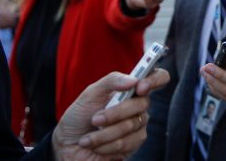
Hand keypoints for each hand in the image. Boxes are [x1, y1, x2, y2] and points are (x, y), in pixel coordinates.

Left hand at [52, 68, 169, 160]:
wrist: (68, 145)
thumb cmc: (78, 117)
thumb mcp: (90, 94)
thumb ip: (111, 81)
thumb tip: (134, 79)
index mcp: (131, 89)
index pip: (158, 78)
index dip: (155, 80)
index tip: (140, 87)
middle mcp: (138, 105)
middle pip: (143, 103)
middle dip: (115, 113)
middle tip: (94, 119)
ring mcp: (138, 125)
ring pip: (132, 125)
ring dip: (104, 133)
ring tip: (87, 138)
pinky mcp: (134, 144)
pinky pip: (127, 143)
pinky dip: (106, 145)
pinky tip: (95, 146)